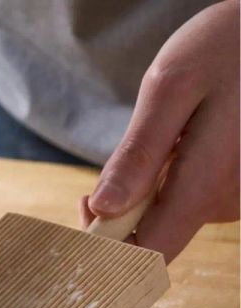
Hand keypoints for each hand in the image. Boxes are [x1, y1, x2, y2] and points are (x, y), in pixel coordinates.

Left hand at [81, 0, 239, 262]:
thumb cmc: (225, 48)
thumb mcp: (171, 89)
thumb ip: (138, 155)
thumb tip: (103, 209)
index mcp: (204, 187)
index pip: (147, 252)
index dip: (109, 243)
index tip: (88, 206)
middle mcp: (225, 204)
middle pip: (155, 236)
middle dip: (121, 211)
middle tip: (110, 168)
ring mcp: (234, 198)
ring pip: (169, 216)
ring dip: (145, 192)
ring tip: (156, 145)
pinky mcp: (235, 187)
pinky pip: (188, 198)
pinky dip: (168, 181)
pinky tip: (177, 146)